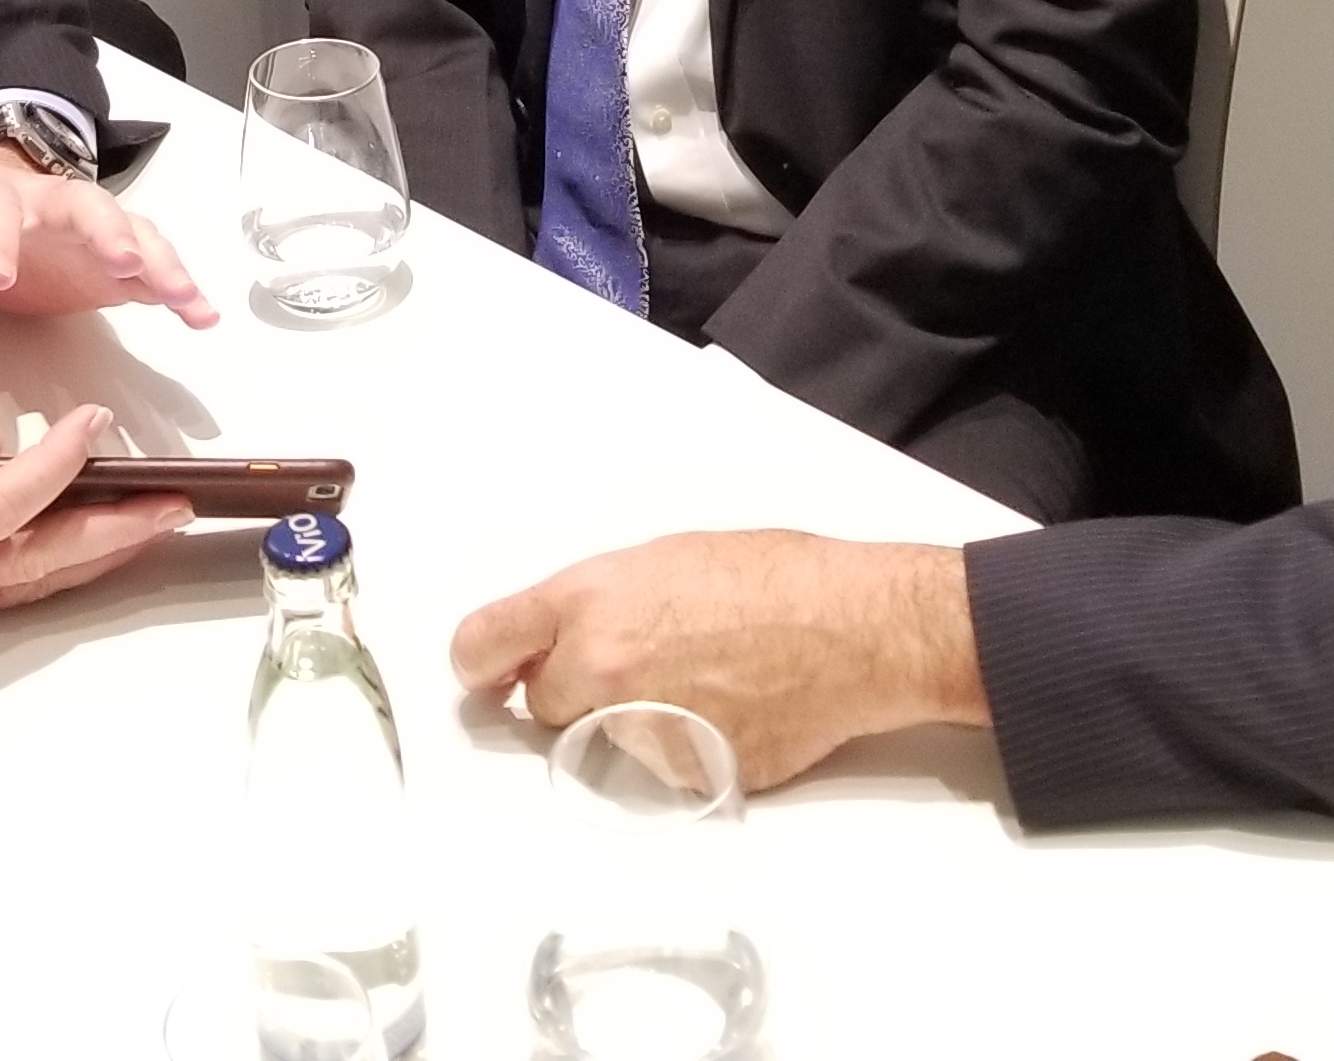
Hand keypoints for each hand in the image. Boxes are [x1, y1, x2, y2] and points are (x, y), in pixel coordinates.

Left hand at [0, 144, 217, 369]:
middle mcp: (44, 206)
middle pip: (80, 205)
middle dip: (102, 230)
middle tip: (118, 260)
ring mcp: (87, 229)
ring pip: (129, 230)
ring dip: (154, 258)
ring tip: (180, 292)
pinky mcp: (115, 259)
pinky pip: (154, 265)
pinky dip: (180, 288)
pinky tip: (201, 315)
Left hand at [449, 531, 987, 790]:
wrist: (853, 628)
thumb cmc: (775, 574)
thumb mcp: (665, 557)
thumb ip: (600, 600)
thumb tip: (566, 635)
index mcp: (588, 602)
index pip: (482, 646)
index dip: (479, 664)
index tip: (484, 674)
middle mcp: (602, 670)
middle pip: (543, 704)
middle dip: (573, 690)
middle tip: (636, 663)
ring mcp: (641, 731)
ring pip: (606, 739)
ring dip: (634, 720)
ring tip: (706, 680)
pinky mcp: (684, 776)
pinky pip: (661, 768)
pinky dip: (684, 748)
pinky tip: (732, 710)